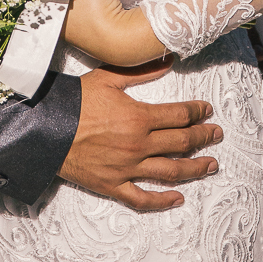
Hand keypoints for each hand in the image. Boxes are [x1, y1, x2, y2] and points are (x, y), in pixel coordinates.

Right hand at [58, 60, 222, 210]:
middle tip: (216, 135)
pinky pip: (143, 199)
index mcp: (139, 117)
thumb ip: (141, 71)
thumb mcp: (108, 78)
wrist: (46, 128)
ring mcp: (127, 168)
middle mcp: (138, 145)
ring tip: (211, 166)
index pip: (179, 115)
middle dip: (203, 138)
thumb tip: (167, 60)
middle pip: (181, 143)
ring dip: (195, 169)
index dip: (197, 112)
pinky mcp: (113, 186)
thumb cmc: (75, 100)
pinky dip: (163, 201)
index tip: (207, 111)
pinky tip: (178, 198)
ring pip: (170, 172)